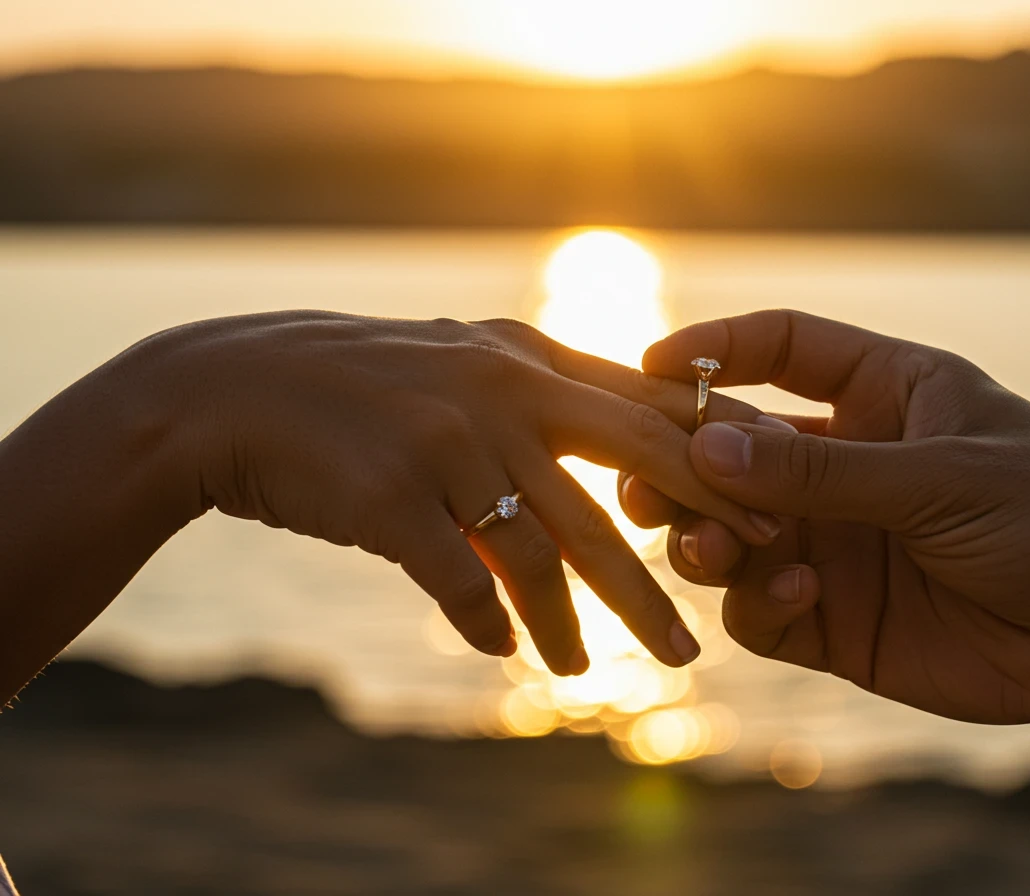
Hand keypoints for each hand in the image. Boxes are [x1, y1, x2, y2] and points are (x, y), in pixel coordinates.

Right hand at [0, 310, 789, 694]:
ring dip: (575, 623)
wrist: (234, 391)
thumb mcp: (460, 366)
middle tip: (708, 633)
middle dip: (672, 565)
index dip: (718, 469)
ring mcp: (447, 442)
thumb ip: (541, 400)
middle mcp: (501, 395)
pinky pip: (461, 580)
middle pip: (619, 490)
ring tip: (592, 675)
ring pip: (543, 551)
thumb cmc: (360, 386)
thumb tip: (620, 450)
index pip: (652, 415)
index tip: (771, 519)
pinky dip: (486, 622)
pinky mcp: (391, 496)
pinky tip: (498, 651)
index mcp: (528, 360)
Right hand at [621, 310, 1029, 724]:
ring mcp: (835, 542)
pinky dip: (758, 600)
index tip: (648, 365)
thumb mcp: (942, 475)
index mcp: (881, 397)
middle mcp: (845, 465)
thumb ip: (822, 467)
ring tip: (714, 546)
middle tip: (645, 484)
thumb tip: (704, 445)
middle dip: (681, 463)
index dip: (711, 350)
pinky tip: (800, 591)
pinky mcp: (833, 618)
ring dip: (706, 537)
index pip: (779, 350)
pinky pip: (760, 608)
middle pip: (730, 450)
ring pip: (728, 533)